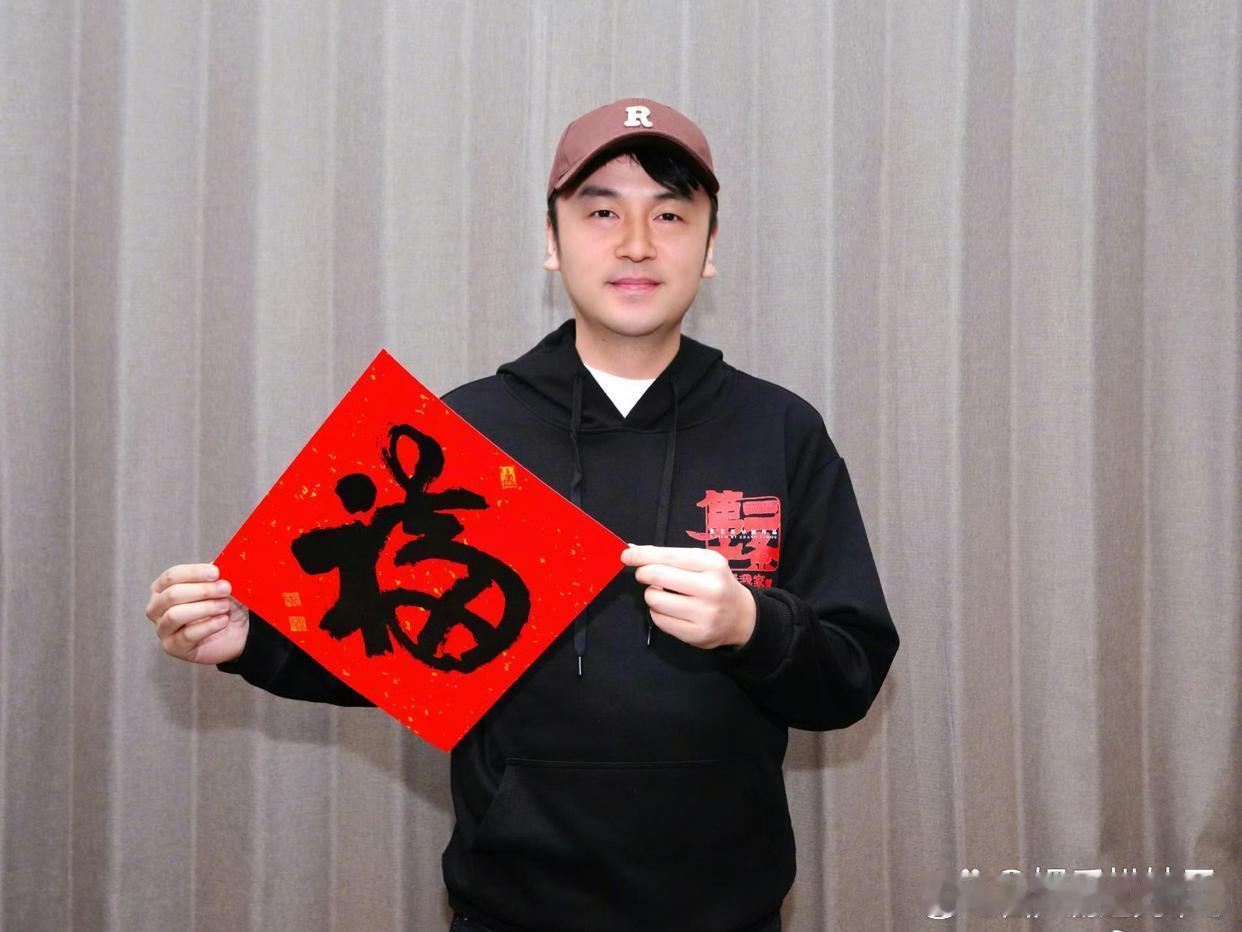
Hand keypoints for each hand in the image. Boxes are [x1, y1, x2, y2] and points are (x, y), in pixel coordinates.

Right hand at [146, 563, 249, 664]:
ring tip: (224, 606)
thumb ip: (216, 574)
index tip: (216, 573)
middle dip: (202, 591)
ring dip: (204, 608)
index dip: (194, 573)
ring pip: (175, 615)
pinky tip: (223, 621)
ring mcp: (162, 629)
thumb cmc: (223, 605)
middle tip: (226, 589)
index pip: (172, 576)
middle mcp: (156, 608)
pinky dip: (208, 626)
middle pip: (172, 595)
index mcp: (163, 587)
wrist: (235, 632)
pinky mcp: (172, 647)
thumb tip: (220, 563)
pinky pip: (186, 635)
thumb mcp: (221, 585)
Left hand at [619, 545, 756, 649]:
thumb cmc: (715, 583)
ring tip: (664, 594)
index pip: (668, 556)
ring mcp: (704, 614)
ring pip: (654, 600)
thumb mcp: (701, 562)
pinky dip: (657, 613)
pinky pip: (659, 620)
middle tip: (646, 575)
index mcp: (712, 564)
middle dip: (644, 573)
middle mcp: (710, 588)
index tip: (626, 555)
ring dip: (651, 595)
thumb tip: (633, 550)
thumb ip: (669, 556)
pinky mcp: (696, 634)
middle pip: (656, 576)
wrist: (741, 616)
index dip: (642, 555)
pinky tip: (670, 610)